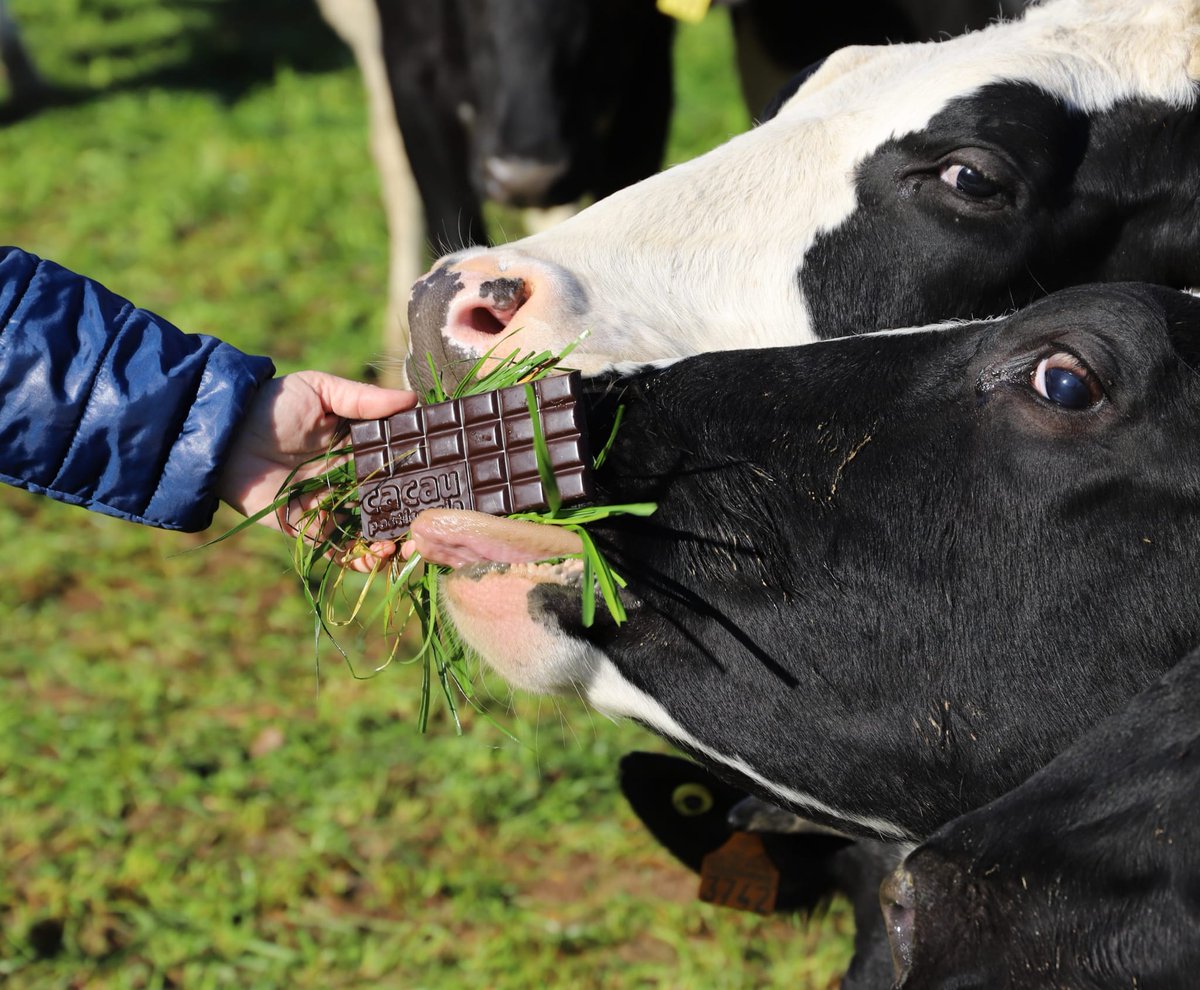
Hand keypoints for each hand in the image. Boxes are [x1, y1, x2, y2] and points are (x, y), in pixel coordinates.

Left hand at [216, 370, 413, 572]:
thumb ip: (365, 400)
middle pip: (392, 502)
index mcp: (359, 446)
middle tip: (430, 526)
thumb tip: (412, 401)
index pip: (400, 465)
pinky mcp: (312, 528)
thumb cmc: (274, 405)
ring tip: (404, 548)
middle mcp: (352, 479)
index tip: (447, 484)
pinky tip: (378, 560)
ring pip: (373, 530)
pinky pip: (341, 550)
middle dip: (413, 517)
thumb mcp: (322, 391)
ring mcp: (334, 506)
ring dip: (393, 543)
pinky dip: (361, 560)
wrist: (225, 435)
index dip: (423, 476)